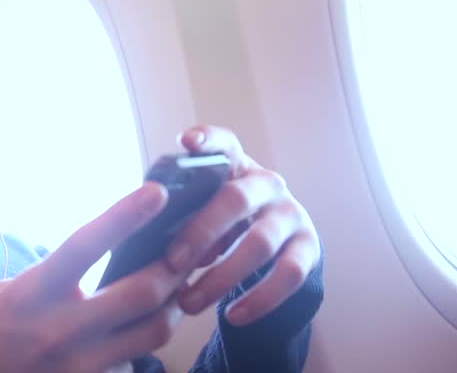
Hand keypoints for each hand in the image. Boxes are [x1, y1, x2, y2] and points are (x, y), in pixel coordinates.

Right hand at [0, 183, 185, 372]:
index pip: (85, 246)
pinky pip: (137, 361)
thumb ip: (61, 269)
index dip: (124, 217)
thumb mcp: (17, 288)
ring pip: (155, 331)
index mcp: (35, 292)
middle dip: (174, 268)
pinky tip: (140, 332)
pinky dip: (145, 343)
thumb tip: (112, 243)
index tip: (157, 193)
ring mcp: (82, 363)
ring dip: (173, 306)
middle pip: (142, 292)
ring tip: (176, 290)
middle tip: (187, 251)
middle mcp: (62, 328)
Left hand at [167, 125, 320, 325]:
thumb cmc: (220, 223)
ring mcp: (290, 214)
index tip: (186, 143)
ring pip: (260, 243)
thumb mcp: (202, 209)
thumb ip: (181, 212)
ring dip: (222, 277)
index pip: (223, 143)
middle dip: (201, 232)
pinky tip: (233, 316)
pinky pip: (288, 274)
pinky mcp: (308, 246)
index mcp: (234, 166)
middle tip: (172, 262)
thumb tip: (148, 237)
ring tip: (189, 303)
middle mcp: (266, 183)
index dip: (207, 139)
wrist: (275, 247)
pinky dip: (260, 299)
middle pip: (236, 200)